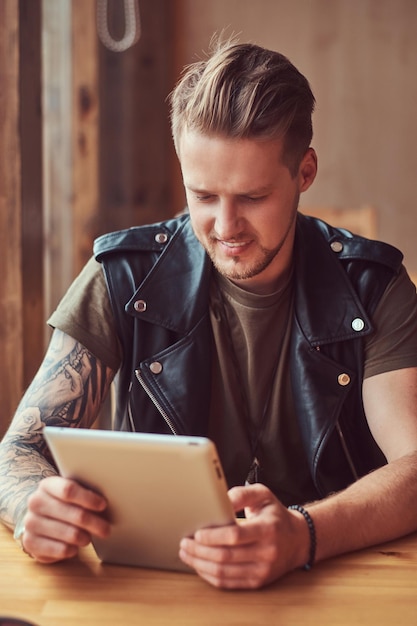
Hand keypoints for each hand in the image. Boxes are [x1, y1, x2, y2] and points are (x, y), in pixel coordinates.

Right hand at [21, 476, 110, 562]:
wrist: (38, 517)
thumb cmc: (63, 503)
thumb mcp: (71, 492)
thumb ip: (85, 492)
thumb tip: (109, 501)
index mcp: (47, 485)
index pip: (69, 490)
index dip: (89, 499)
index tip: (103, 505)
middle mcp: (36, 502)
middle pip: (74, 514)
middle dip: (94, 523)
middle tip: (106, 529)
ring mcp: (31, 523)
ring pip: (69, 534)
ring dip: (85, 537)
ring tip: (89, 537)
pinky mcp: (30, 543)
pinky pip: (60, 550)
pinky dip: (72, 550)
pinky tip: (75, 547)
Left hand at [179, 483, 308, 588]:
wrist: (298, 540)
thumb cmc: (275, 515)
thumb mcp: (263, 495)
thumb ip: (242, 494)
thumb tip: (222, 499)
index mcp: (267, 529)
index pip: (236, 536)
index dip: (213, 536)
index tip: (197, 533)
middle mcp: (267, 552)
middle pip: (226, 556)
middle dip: (200, 551)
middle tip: (184, 543)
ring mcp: (262, 570)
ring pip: (224, 572)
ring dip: (200, 564)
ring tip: (187, 554)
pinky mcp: (257, 582)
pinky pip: (228, 583)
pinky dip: (210, 576)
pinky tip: (200, 565)